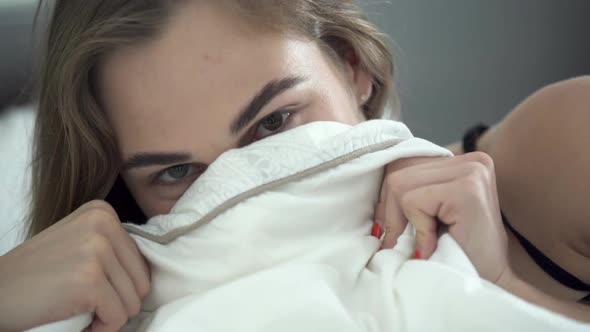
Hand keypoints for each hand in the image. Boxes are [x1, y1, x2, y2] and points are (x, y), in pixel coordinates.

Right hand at [0, 200, 149, 331]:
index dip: (119, 284)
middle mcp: (103, 223)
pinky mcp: (90, 280)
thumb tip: (148, 269)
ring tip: (78, 309)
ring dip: (108, 316)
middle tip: (85, 302)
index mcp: (102, 211)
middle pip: (141, 281)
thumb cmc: (35, 275)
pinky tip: (76, 321)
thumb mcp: (78, 242)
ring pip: (133, 301)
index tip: (89, 286)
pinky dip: (101, 329)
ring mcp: (97, 250)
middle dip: (118, 301)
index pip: (140, 260)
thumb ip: (111, 247)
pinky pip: (118, 317)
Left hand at [374, 152, 509, 282]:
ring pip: (400, 184)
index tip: (388, 227)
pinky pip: (412, 201)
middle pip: (398, 171)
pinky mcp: (467, 189)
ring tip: (422, 243)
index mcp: (465, 162)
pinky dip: (417, 228)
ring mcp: (473, 171)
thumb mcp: (430, 213)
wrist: (488, 287)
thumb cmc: (456, 253)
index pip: (404, 162)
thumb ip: (410, 189)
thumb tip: (368, 179)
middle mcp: (473, 160)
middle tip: (399, 241)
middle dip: (390, 211)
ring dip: (404, 222)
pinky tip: (434, 244)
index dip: (388, 197)